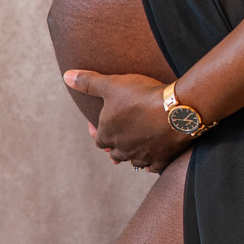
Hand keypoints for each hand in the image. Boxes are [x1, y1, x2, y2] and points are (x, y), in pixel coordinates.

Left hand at [63, 70, 191, 172]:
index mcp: (108, 134)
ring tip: (134, 146)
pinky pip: (152, 167)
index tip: (101, 124)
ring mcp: (143, 156)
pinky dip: (150, 163)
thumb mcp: (111, 84)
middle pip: (114, 154)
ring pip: (133, 161)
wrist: (176, 109)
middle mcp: (123, 149)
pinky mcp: (162, 160)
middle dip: (115, 145)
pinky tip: (152, 156)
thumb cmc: (142, 95)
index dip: (98, 132)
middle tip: (120, 136)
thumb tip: (67, 76)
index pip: (98, 139)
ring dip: (132, 154)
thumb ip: (88, 82)